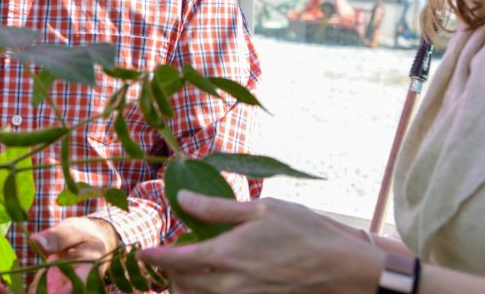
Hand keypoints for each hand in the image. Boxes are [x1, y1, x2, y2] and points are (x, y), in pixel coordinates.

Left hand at [0, 217, 118, 293]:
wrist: (89, 247)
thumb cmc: (84, 236)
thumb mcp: (74, 232)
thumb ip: (57, 238)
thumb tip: (34, 241)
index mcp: (86, 277)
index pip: (74, 290)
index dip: (61, 292)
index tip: (44, 290)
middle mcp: (72, 291)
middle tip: (1, 289)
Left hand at [138, 191, 381, 293]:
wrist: (342, 266)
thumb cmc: (304, 230)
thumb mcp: (260, 209)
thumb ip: (216, 208)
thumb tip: (181, 199)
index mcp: (227, 254)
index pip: (177, 260)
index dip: (156, 257)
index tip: (142, 253)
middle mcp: (230, 283)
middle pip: (183, 285)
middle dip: (169, 274)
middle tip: (165, 260)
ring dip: (185, 288)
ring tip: (183, 274)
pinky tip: (213, 283)